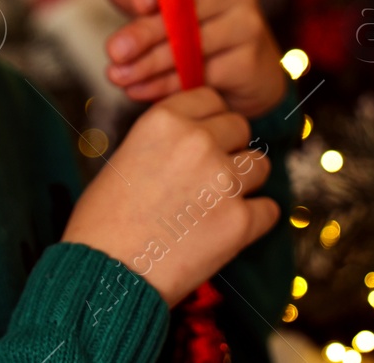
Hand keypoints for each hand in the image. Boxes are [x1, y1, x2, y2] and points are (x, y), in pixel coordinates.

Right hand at [60, 86, 278, 307]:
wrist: (105, 275)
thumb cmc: (104, 222)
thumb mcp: (125, 156)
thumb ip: (166, 140)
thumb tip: (196, 137)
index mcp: (165, 121)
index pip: (211, 99)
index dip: (210, 120)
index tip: (205, 138)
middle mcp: (198, 142)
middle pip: (240, 127)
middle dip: (230, 148)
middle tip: (211, 176)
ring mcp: (223, 181)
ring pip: (261, 166)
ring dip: (246, 182)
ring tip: (219, 204)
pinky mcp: (240, 221)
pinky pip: (269, 210)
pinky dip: (254, 220)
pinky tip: (229, 229)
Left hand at [94, 0, 288, 119]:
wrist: (247, 71)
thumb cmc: (200, 29)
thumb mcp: (165, 7)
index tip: (137, 3)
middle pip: (185, 13)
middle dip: (144, 33)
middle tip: (113, 51)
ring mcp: (248, 28)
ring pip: (191, 48)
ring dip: (149, 64)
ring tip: (118, 76)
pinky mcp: (250, 63)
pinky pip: (201, 76)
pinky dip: (166, 85)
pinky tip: (139, 90)